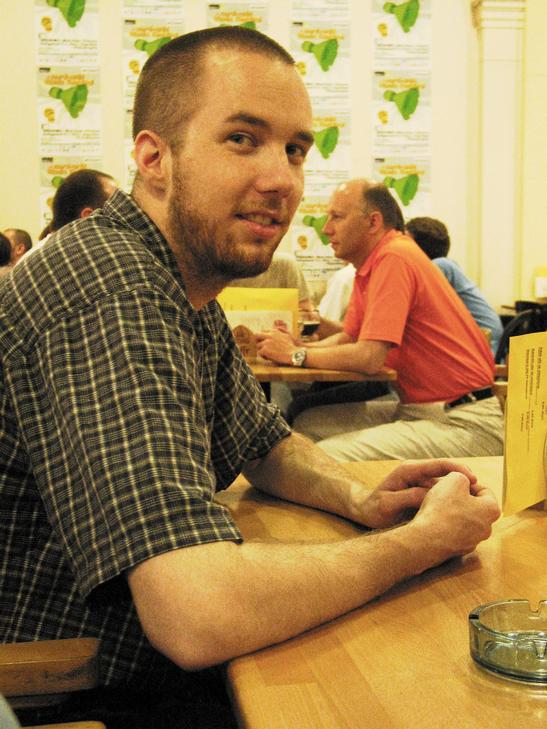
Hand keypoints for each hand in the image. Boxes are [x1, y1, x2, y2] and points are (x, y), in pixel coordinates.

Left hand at [256, 328, 298, 364]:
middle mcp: (269, 335)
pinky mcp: (265, 350)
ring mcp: (266, 342)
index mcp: (274, 331)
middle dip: (258, 341)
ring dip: (262, 350)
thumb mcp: (287, 335)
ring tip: (268, 354)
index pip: (262, 331)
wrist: (294, 354)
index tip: (264, 342)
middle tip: (261, 347)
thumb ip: (281, 330)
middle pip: (256, 335)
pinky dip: (263, 356)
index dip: (262, 337)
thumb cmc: (292, 346)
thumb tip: (277, 327)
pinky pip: (259, 353)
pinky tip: (269, 357)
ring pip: (258, 346)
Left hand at [359, 459, 478, 529]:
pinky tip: (465, 511)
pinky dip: (455, 500)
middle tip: (483, 493)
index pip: (438, 464)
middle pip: (447, 472)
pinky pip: (443, 495)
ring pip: (448, 485)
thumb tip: (430, 495)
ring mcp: (422, 483)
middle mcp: (418, 474)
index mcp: (409, 471)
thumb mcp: (388, 504)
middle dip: (466, 480)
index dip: (457, 469)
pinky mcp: (424, 494)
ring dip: (463, 491)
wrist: (364, 512)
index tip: (473, 478)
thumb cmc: (373, 509)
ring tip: (479, 502)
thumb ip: (407, 498)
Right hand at [411, 471, 499, 558]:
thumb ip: (463, 476)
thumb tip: (463, 481)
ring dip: (453, 512)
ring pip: (464, 520)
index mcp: (491, 510)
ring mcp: (473, 541)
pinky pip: (454, 532)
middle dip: (461, 498)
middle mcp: (486, 528)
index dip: (468, 482)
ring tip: (436, 506)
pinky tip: (433, 521)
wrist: (427, 539)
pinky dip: (446, 526)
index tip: (453, 482)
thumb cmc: (443, 508)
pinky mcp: (459, 550)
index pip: (484, 490)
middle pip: (475, 506)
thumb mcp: (454, 479)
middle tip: (445, 493)